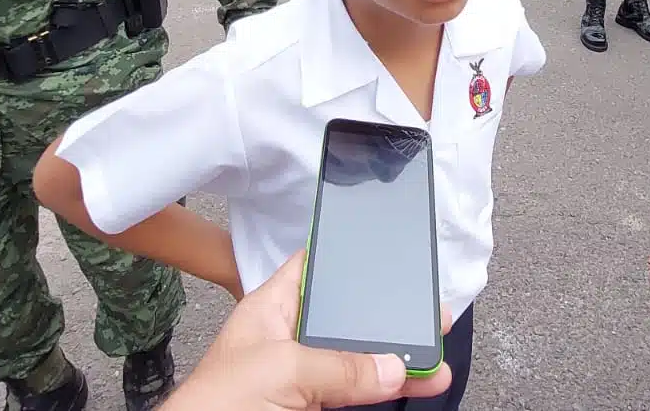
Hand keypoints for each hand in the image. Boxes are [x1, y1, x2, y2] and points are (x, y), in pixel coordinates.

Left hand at [162, 251, 452, 410]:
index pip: (312, 268)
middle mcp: (288, 341)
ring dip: (396, 362)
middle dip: (386, 320)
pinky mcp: (310, 409)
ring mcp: (300, 379)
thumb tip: (391, 366)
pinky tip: (412, 386)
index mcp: (271, 311)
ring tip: (435, 361)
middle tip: (428, 317)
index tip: (387, 254)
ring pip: (357, 363)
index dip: (346, 259)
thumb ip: (340, 365)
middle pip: (346, 320)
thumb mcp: (281, 370)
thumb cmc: (213, 406)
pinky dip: (385, 392)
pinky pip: (355, 394)